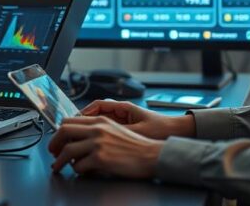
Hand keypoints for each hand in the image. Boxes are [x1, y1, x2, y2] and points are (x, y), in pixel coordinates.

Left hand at [48, 116, 163, 178]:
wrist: (151, 155)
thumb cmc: (136, 146)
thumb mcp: (115, 130)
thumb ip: (97, 130)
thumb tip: (79, 138)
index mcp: (100, 121)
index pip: (70, 120)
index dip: (59, 131)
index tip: (57, 140)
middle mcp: (97, 129)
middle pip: (64, 131)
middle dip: (54, 143)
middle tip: (53, 152)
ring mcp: (98, 144)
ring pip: (67, 150)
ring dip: (59, 160)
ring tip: (57, 167)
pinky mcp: (100, 159)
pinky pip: (78, 166)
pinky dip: (76, 170)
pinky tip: (80, 171)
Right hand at [80, 99, 194, 139]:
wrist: (175, 132)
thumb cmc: (160, 128)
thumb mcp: (137, 131)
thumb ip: (118, 132)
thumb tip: (100, 138)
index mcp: (124, 107)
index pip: (98, 105)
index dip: (84, 112)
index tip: (75, 121)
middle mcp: (122, 112)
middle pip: (96, 113)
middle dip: (84, 121)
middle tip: (74, 131)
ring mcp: (123, 120)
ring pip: (101, 122)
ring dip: (91, 129)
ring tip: (81, 138)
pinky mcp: (126, 129)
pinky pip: (108, 130)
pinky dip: (100, 135)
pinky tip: (95, 144)